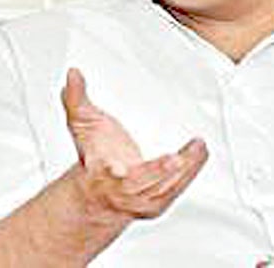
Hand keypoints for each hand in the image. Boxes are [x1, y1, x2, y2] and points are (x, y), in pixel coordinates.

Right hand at [62, 67, 207, 221]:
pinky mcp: (158, 200)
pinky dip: (191, 171)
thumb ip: (77, 98)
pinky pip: (177, 188)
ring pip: (163, 187)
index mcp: (99, 169)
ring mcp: (140, 197)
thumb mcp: (83, 124)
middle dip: (156, 172)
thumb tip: (73, 73)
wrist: (99, 193)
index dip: (110, 169)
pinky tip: (200, 153)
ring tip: (198, 147)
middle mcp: (120, 188)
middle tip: (175, 159)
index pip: (103, 170)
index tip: (115, 167)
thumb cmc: (96, 154)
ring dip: (183, 169)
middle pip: (138, 183)